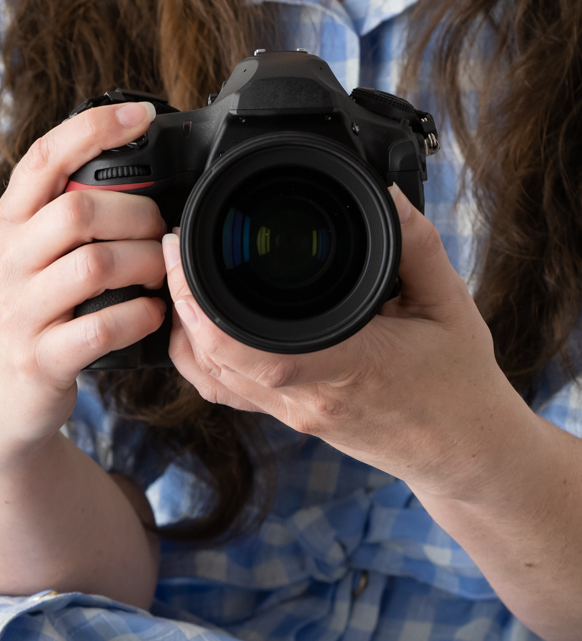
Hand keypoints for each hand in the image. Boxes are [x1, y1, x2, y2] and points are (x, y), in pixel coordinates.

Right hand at [0, 101, 167, 462]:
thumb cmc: (21, 312)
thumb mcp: (20, 254)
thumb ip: (56, 211)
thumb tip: (124, 163)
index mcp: (6, 225)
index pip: (43, 158)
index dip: (93, 128)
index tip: (140, 115)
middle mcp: (8, 261)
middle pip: (79, 210)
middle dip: (137, 214)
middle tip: (160, 229)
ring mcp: (21, 312)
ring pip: (95, 265)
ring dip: (145, 264)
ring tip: (161, 272)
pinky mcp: (40, 359)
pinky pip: (101, 329)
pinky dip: (139, 317)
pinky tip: (152, 313)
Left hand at [164, 184, 530, 499]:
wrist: (465, 450)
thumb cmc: (459, 379)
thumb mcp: (450, 302)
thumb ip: (415, 243)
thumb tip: (383, 190)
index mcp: (346, 368)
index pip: (248, 348)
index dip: (200, 303)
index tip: (184, 250)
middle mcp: (307, 398)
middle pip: (213, 359)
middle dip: (180, 300)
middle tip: (174, 246)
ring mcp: (291, 413)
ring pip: (209, 377)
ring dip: (183, 328)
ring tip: (179, 276)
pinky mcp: (286, 418)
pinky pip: (224, 391)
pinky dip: (198, 357)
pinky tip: (195, 323)